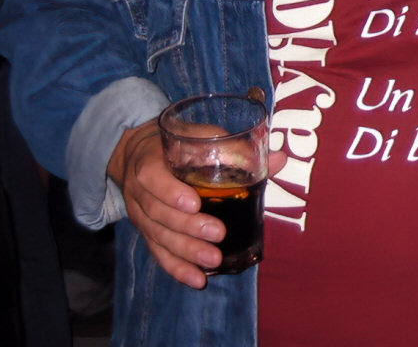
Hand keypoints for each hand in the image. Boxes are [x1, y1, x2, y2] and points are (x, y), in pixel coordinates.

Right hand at [108, 120, 285, 287]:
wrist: (139, 156)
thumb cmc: (178, 146)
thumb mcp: (200, 137)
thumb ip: (235, 149)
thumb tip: (279, 159)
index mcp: (150, 164)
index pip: (154, 179)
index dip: (171, 193)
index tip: (194, 204)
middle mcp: (140, 193)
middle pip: (160, 215)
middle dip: (189, 228)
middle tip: (218, 234)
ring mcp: (141, 217)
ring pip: (160, 238)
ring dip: (186, 252)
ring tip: (213, 261)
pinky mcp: (148, 234)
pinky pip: (159, 254)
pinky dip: (177, 269)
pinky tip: (197, 280)